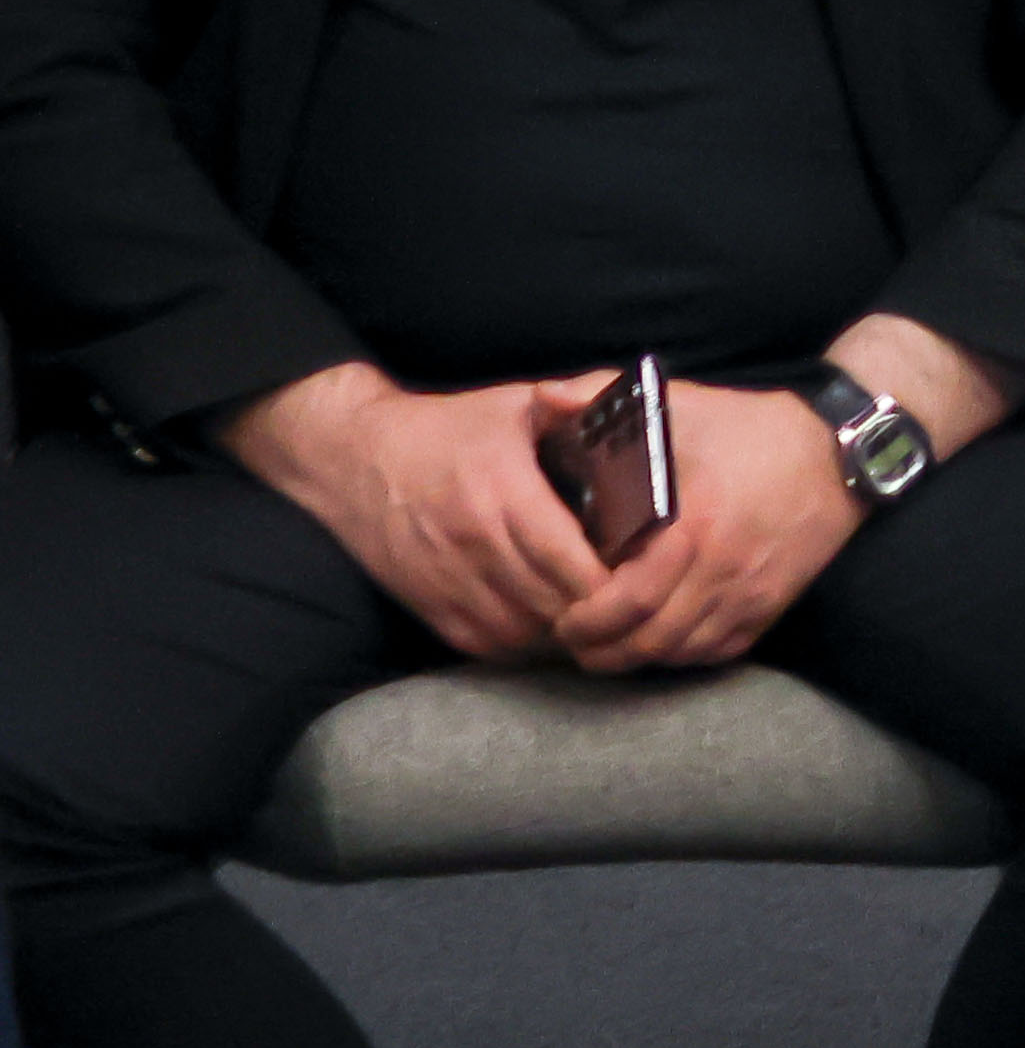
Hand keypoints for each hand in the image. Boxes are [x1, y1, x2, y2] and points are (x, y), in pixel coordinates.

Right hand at [216, 364, 615, 662]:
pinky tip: (554, 621)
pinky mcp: (430, 609)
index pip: (573, 562)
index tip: (649, 572)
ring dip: (569, 629)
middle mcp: (474, 545)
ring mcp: (449, 582)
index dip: (618, 579)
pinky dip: (529, 642)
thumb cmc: (449, 430)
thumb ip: (577, 404)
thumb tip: (638, 401)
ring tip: (601, 612)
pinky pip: (493, 645)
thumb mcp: (515, 405)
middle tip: (638, 598)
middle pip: (558, 604)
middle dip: (604, 608)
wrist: (353, 458)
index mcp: (502, 494)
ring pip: (529, 633)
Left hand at [544, 378, 866, 674]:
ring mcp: (751, 592)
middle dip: (602, 650)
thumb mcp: (677, 403)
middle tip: (573, 639)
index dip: (587, 621)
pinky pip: (718, 651)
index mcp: (692, 525)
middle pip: (651, 639)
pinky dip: (681, 655)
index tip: (561, 618)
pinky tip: (660, 640)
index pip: (630, 601)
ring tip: (608, 645)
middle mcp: (722, 569)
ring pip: (682, 652)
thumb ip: (603, 394)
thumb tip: (543, 395)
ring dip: (639, 656)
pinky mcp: (771, 604)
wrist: (837, 453)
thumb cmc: (750, 428)